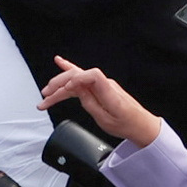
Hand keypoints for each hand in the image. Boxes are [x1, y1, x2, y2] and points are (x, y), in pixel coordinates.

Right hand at [39, 57, 164, 150]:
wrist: (140, 124)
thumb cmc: (126, 124)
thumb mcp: (106, 120)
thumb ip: (90, 104)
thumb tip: (76, 91)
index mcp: (110, 93)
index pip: (92, 76)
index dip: (77, 79)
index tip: (66, 89)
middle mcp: (105, 84)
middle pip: (79, 75)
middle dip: (60, 83)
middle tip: (46, 95)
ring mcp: (102, 84)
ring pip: (77, 79)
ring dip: (60, 85)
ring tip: (46, 93)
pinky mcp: (99, 87)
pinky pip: (82, 78)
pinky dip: (69, 70)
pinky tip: (60, 62)